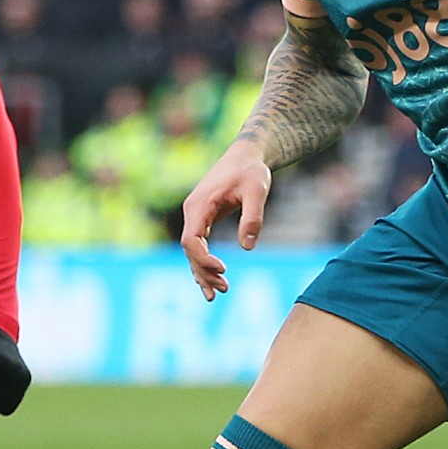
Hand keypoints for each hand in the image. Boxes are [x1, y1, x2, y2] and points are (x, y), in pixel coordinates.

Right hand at [177, 141, 272, 297]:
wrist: (246, 155)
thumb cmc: (251, 171)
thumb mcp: (257, 190)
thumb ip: (253, 216)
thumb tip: (248, 247)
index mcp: (200, 205)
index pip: (191, 239)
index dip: (203, 259)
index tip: (224, 270)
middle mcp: (192, 212)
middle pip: (189, 250)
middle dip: (204, 271)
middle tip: (225, 289)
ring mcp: (196, 216)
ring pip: (192, 251)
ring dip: (203, 272)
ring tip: (220, 293)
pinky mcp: (203, 219)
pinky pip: (198, 246)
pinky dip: (204, 264)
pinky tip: (213, 282)